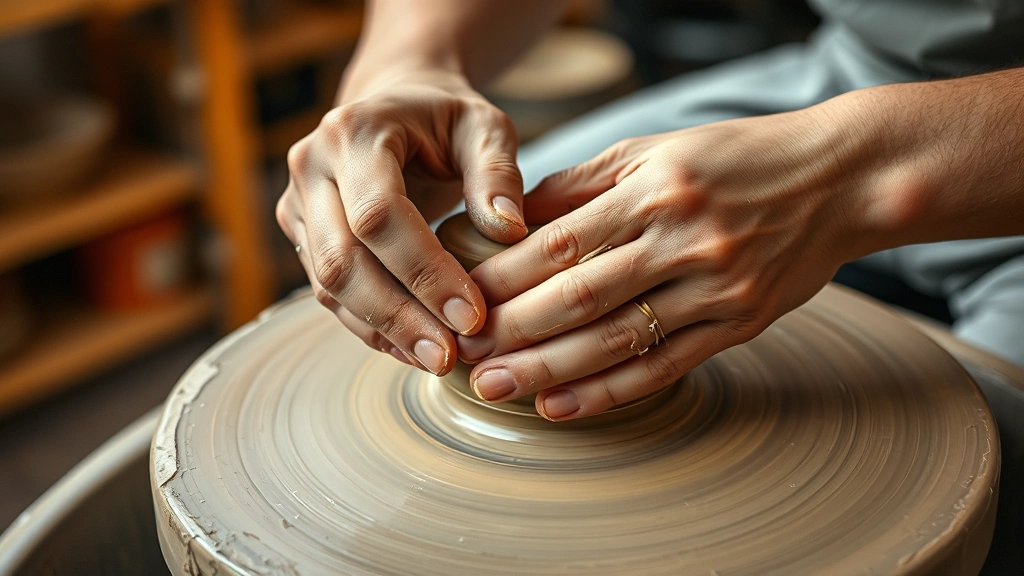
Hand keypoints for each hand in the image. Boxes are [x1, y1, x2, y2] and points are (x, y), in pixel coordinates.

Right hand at [277, 70, 526, 375]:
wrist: (395, 105)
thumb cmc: (447, 119)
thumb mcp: (485, 128)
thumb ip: (498, 173)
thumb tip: (508, 232)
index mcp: (354, 131)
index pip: (379, 215)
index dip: (424, 272)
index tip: (472, 315)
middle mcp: (312, 166)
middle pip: (342, 260)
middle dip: (398, 316)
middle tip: (449, 357)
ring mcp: (298, 204)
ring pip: (329, 284)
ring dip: (383, 330)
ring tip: (437, 360)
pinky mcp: (302, 236)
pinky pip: (330, 293)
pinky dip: (372, 327)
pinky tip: (415, 348)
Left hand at [459, 108, 870, 419]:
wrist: (841, 181)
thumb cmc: (737, 159)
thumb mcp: (654, 149)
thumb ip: (582, 184)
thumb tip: (510, 220)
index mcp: (654, 190)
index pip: (559, 241)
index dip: (502, 276)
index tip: (460, 298)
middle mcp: (682, 240)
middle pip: (578, 296)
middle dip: (511, 330)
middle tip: (460, 354)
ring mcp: (714, 288)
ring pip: (616, 339)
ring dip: (547, 370)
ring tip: (493, 387)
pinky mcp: (739, 325)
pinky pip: (664, 366)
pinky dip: (609, 391)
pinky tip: (561, 406)